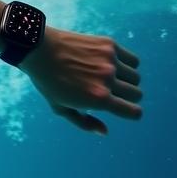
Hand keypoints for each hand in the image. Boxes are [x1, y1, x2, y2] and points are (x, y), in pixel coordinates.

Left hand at [19, 26, 142, 136]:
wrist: (39, 48)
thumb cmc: (48, 81)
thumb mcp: (60, 107)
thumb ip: (84, 123)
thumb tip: (105, 132)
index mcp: (98, 99)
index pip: (135, 112)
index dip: (131, 113)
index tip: (123, 109)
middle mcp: (107, 80)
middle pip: (137, 94)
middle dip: (127, 97)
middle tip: (110, 92)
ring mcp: (110, 61)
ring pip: (136, 77)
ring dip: (127, 80)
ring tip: (108, 77)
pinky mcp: (109, 45)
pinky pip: (134, 61)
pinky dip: (127, 64)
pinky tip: (112, 65)